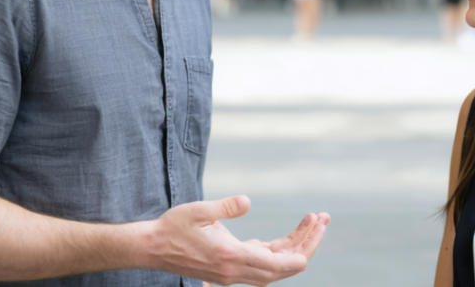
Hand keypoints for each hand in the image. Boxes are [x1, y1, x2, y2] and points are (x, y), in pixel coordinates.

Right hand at [146, 195, 329, 285]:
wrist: (152, 248)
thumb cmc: (173, 227)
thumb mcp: (198, 211)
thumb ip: (224, 207)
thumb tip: (248, 201)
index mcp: (233, 257)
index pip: (282, 263)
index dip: (305, 246)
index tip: (318, 224)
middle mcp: (237, 272)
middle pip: (285, 267)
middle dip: (307, 244)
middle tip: (322, 219)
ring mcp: (234, 273)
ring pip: (276, 266)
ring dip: (296, 246)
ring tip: (312, 222)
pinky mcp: (231, 268)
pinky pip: (263, 263)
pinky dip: (279, 250)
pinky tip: (287, 234)